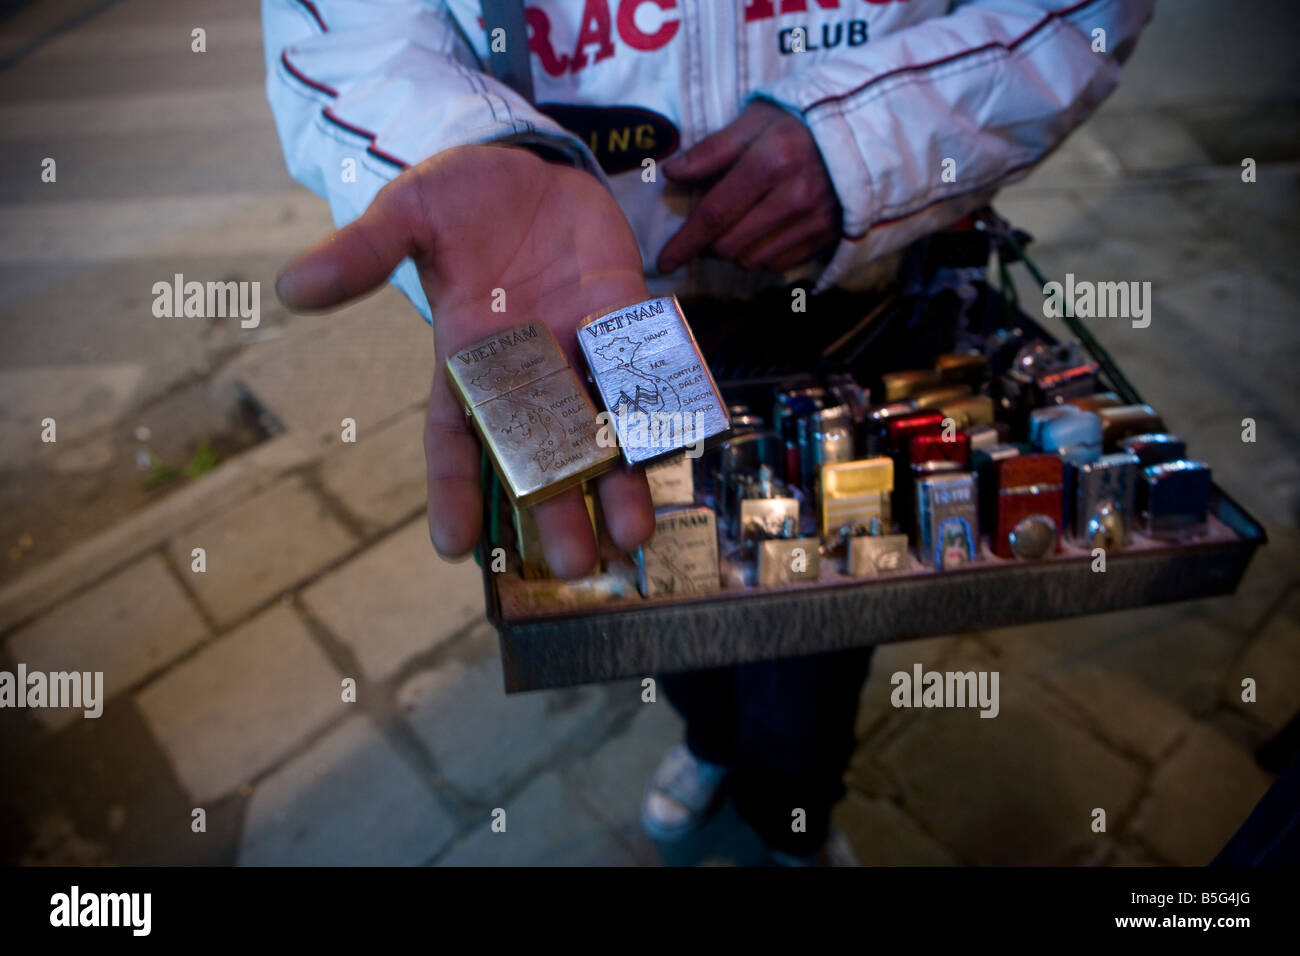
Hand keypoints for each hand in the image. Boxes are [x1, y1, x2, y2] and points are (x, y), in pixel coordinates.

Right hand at [276, 145, 654, 577]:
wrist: (525, 163)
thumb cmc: (458, 198)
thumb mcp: (405, 215)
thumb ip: (362, 252)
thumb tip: (292, 288)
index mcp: (466, 356)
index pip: (455, 434)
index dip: (453, 487)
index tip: (454, 546)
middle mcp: (526, 368)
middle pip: (541, 451)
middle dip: (555, 508)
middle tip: (575, 567)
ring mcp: (578, 347)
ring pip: (601, 427)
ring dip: (619, 481)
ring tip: (634, 536)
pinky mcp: (623, 315)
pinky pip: (644, 368)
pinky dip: (657, 405)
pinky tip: (675, 450)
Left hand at [657, 100, 841, 273]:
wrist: (862, 133)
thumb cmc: (798, 122)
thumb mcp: (754, 120)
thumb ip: (712, 149)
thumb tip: (671, 174)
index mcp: (771, 161)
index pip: (715, 214)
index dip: (685, 242)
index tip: (665, 261)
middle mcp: (795, 196)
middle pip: (730, 245)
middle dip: (708, 244)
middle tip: (707, 228)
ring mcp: (814, 221)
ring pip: (752, 261)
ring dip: (735, 251)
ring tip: (737, 225)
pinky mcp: (827, 237)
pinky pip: (778, 265)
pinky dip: (761, 256)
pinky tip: (762, 233)